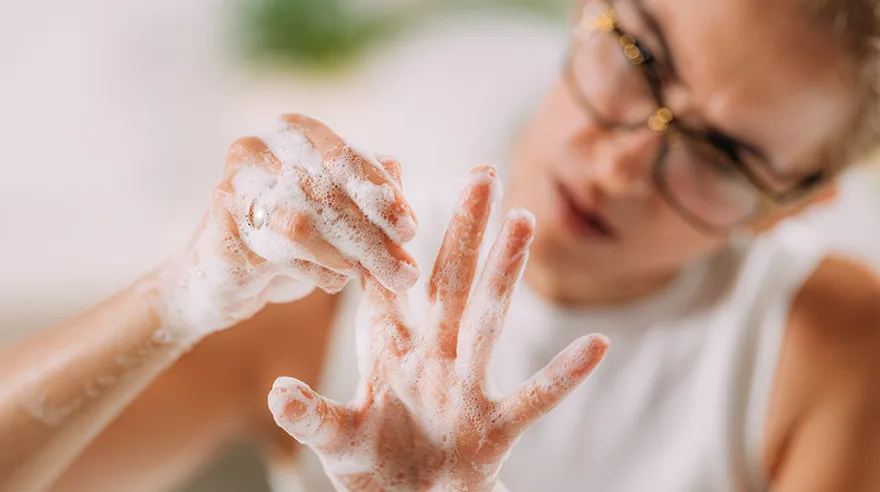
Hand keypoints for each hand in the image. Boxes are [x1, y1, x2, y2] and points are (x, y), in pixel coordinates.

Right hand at [154, 114, 419, 341]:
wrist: (225, 275)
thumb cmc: (293, 238)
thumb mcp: (340, 213)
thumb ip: (371, 196)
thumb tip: (400, 189)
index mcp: (294, 131)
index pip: (345, 157)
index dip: (381, 195)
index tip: (409, 231)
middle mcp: (258, 148)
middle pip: (328, 192)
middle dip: (373, 236)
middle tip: (404, 271)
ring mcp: (233, 186)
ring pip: (302, 225)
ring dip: (347, 257)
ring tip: (372, 278)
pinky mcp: (220, 229)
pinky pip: (277, 254)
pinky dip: (315, 271)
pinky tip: (335, 282)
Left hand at [268, 166, 608, 490]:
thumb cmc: (375, 471)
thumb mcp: (337, 441)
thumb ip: (311, 416)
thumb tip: (277, 392)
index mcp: (391, 353)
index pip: (385, 282)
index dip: (382, 233)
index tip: (390, 174)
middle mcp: (433, 359)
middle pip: (449, 283)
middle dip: (463, 230)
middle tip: (482, 173)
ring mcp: (466, 389)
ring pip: (488, 321)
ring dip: (505, 274)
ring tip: (523, 223)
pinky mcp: (494, 428)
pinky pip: (534, 398)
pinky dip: (565, 374)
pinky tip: (598, 345)